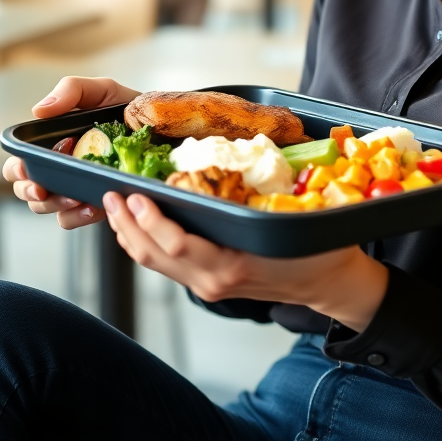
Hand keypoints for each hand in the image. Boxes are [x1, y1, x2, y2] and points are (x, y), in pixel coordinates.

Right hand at [1, 76, 140, 228]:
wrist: (166, 128)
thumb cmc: (128, 108)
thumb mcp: (102, 91)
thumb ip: (72, 90)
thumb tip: (39, 110)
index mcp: (53, 142)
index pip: (20, 161)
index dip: (17, 170)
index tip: (28, 170)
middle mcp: (60, 167)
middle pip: (27, 189)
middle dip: (29, 192)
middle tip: (43, 189)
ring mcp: (76, 186)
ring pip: (48, 207)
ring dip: (55, 204)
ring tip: (74, 196)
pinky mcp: (95, 201)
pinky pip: (74, 218)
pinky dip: (77, 216)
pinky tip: (91, 206)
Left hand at [102, 191, 389, 332]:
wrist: (330, 283)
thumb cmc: (318, 249)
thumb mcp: (298, 219)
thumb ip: (266, 196)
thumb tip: (239, 156)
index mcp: (232, 265)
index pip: (178, 246)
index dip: (150, 221)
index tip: (135, 195)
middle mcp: (213, 281)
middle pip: (153, 255)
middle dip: (126, 224)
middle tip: (111, 193)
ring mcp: (208, 285)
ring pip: (154, 262)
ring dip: (129, 233)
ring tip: (116, 204)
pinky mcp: (207, 283)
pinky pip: (166, 263)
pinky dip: (146, 241)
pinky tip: (140, 220)